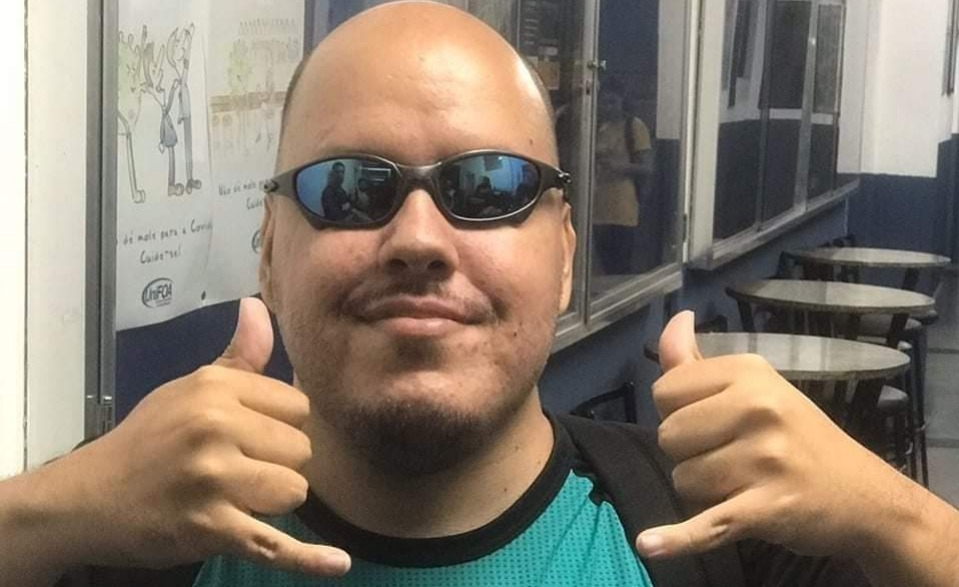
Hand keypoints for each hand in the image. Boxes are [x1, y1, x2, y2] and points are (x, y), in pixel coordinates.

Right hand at [52, 298, 349, 575]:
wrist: (88, 497)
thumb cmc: (149, 439)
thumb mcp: (189, 389)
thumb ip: (238, 356)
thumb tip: (259, 305)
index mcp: (216, 388)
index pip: (298, 406)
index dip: (282, 426)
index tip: (251, 437)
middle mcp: (216, 427)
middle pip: (302, 451)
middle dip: (278, 464)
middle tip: (236, 470)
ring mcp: (214, 480)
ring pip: (294, 491)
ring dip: (273, 502)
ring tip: (234, 498)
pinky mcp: (211, 528)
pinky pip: (274, 544)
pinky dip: (307, 559)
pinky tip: (337, 565)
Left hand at [635, 311, 897, 559]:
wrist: (864, 496)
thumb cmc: (798, 437)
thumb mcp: (757, 387)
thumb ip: (700, 362)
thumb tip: (674, 319)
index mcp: (750, 372)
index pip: (664, 391)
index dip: (677, 411)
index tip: (711, 421)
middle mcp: (757, 408)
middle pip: (667, 436)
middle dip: (688, 452)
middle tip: (731, 455)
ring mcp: (764, 459)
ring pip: (683, 479)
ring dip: (702, 490)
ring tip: (742, 482)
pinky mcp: (766, 508)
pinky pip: (707, 524)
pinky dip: (678, 539)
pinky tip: (649, 543)